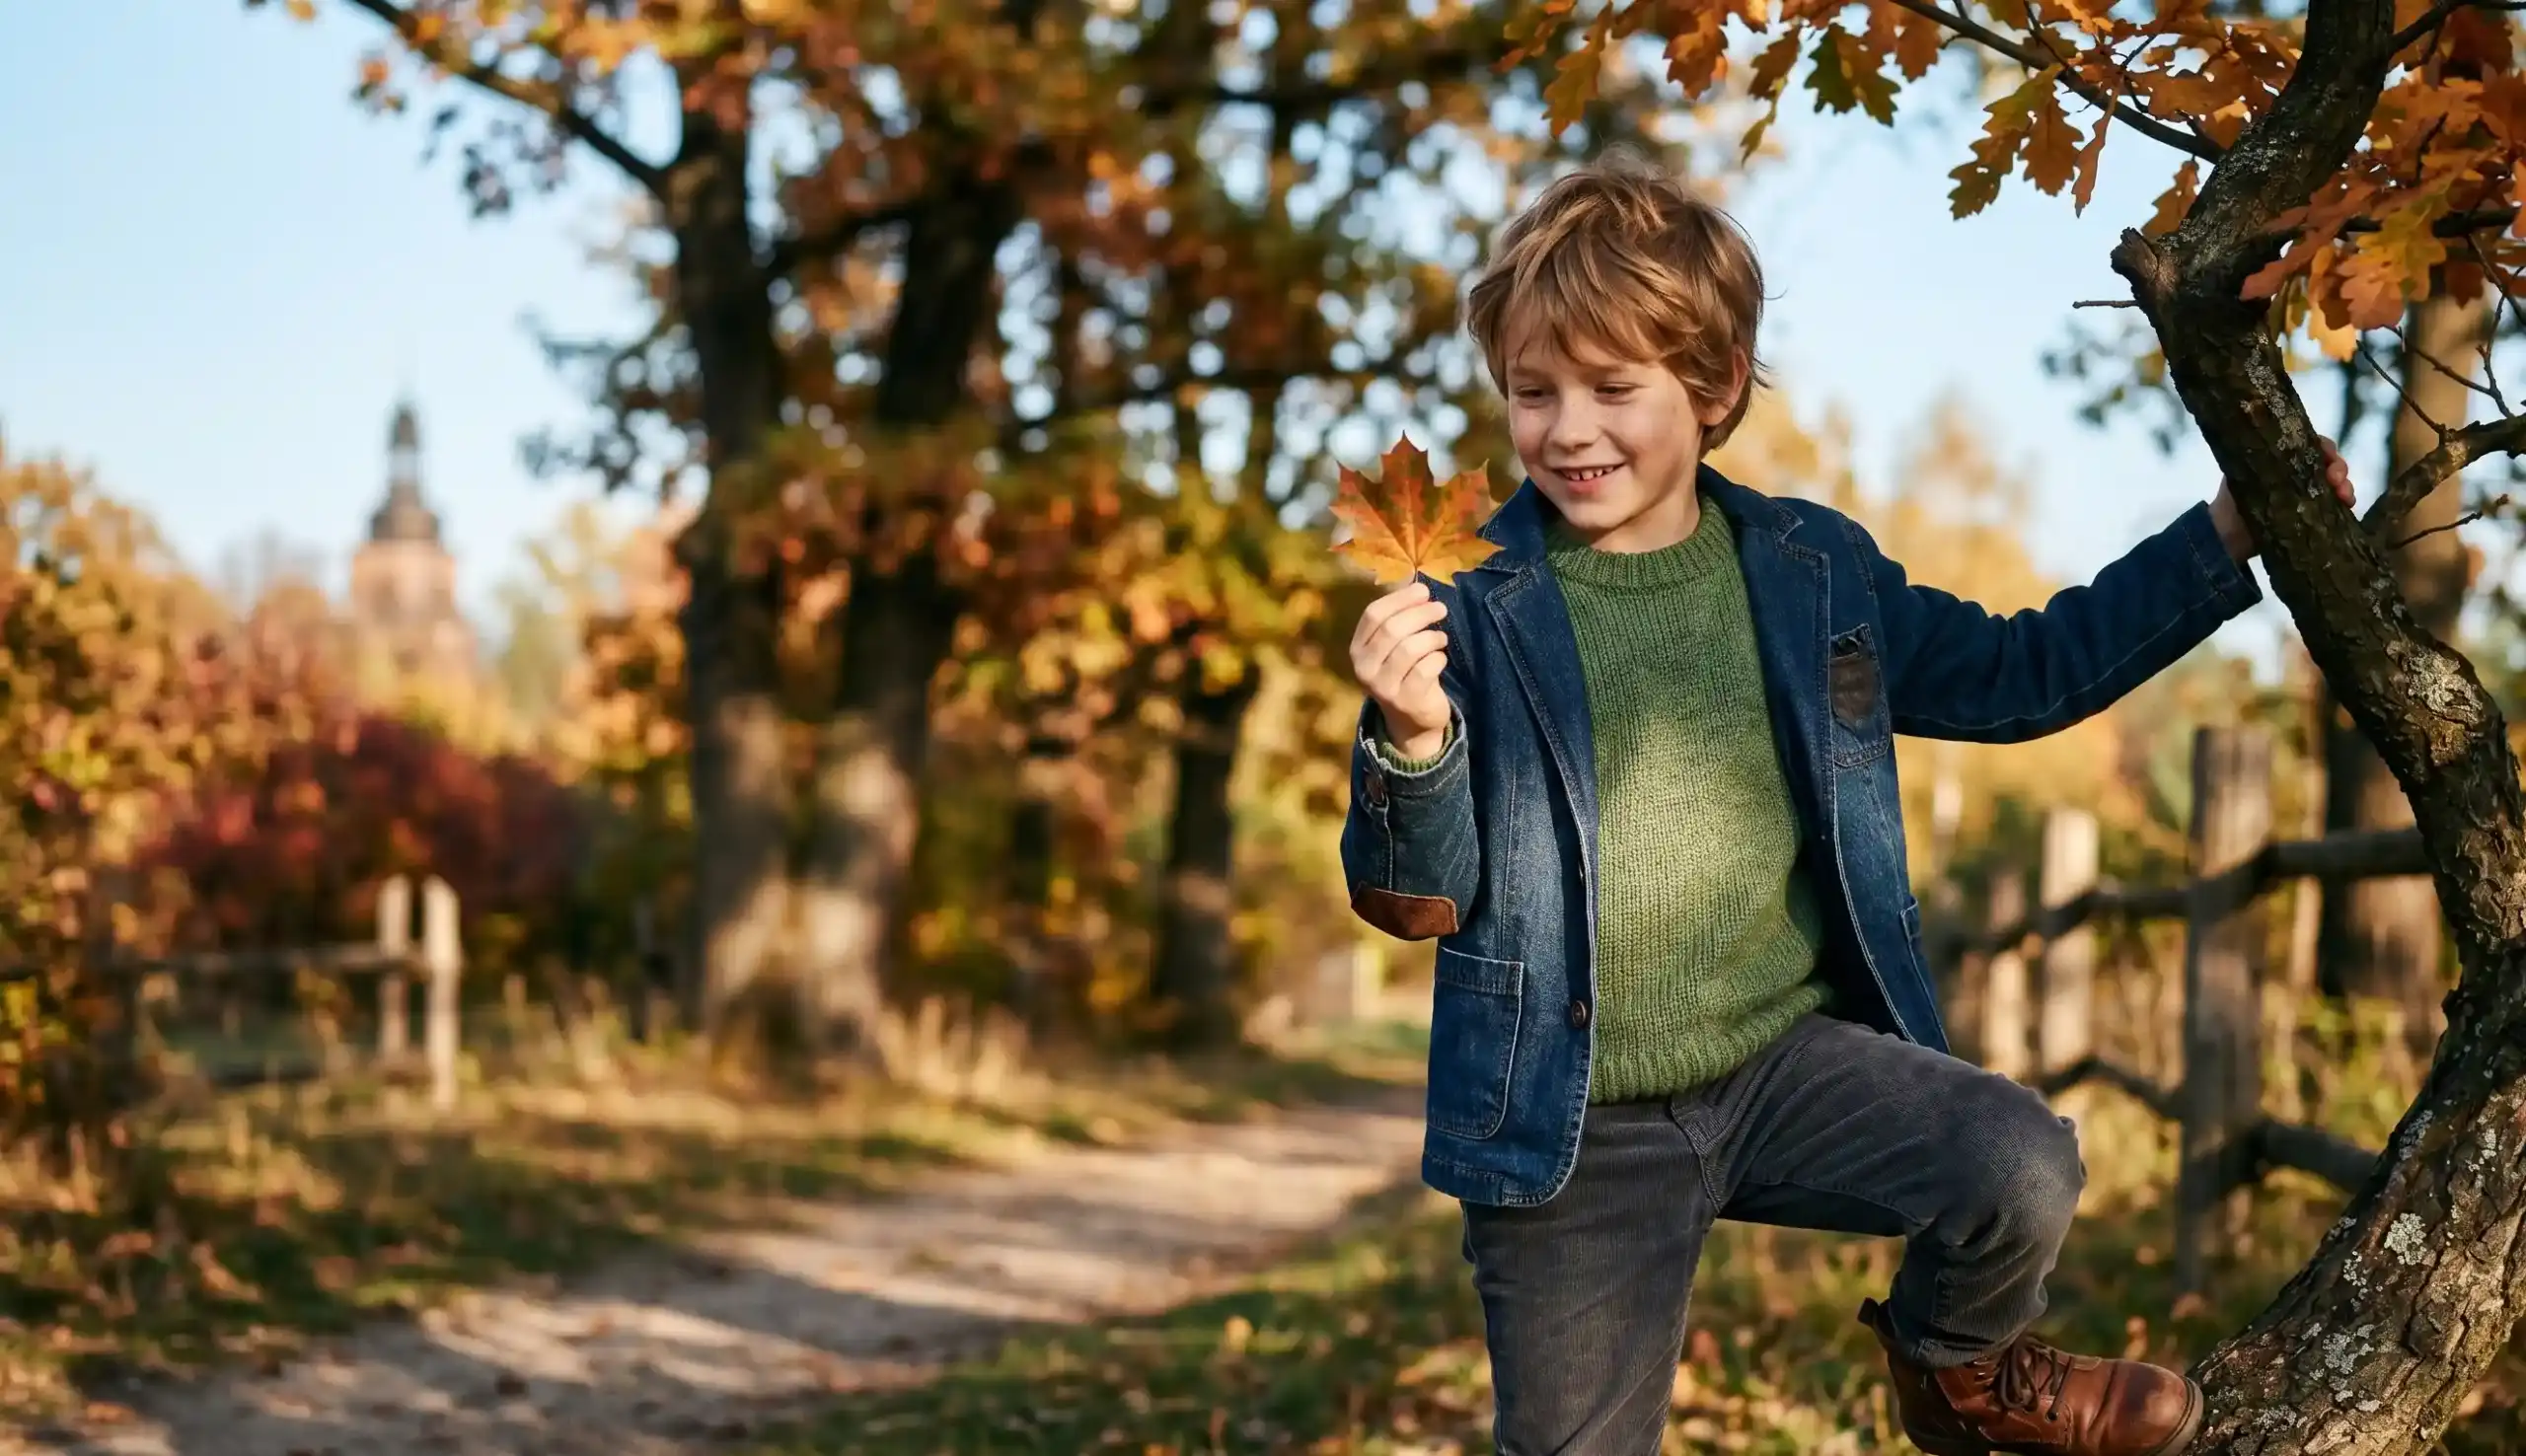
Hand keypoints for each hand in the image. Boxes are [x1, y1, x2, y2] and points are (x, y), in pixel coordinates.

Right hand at [1350, 579, 1452, 759]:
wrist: (1411, 721)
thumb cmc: (1405, 672)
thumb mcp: (1393, 647)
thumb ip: (1399, 618)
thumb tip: (1416, 581)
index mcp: (1357, 650)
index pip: (1374, 615)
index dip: (1400, 599)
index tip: (1423, 591)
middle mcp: (1364, 669)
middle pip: (1393, 629)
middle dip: (1421, 613)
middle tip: (1441, 608)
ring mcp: (1384, 687)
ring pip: (1411, 648)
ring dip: (1432, 637)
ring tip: (1440, 638)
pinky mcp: (1407, 701)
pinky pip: (1427, 668)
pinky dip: (1438, 658)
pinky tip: (1440, 659)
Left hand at [2211, 437, 2355, 560]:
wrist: (2229, 536)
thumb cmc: (2233, 501)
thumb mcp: (2242, 475)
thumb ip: (2260, 461)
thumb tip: (2277, 452)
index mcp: (2284, 457)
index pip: (2313, 444)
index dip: (2326, 448)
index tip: (2329, 457)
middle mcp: (2301, 471)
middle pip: (2330, 462)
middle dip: (2339, 468)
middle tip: (2337, 481)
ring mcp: (2310, 492)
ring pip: (2337, 482)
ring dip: (2346, 486)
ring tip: (2345, 498)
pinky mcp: (2316, 513)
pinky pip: (2337, 504)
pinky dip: (2346, 503)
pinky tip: (2348, 507)